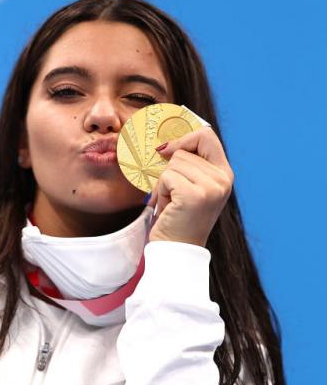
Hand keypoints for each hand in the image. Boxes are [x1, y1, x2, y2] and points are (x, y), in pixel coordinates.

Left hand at [147, 127, 233, 246]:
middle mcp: (223, 179)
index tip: (166, 150)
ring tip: (171, 203)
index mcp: (224, 174)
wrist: (176, 249)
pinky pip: (166, 177)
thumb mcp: (189, 185)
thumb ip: (188, 164)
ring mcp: (212, 187)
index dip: (184, 138)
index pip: (207, 136)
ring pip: (173, 163)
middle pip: (184, 151)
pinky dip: (160, 191)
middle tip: (172, 194)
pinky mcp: (195, 195)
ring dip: (163, 183)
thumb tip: (164, 144)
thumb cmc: (177, 217)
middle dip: (169, 171)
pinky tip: (167, 207)